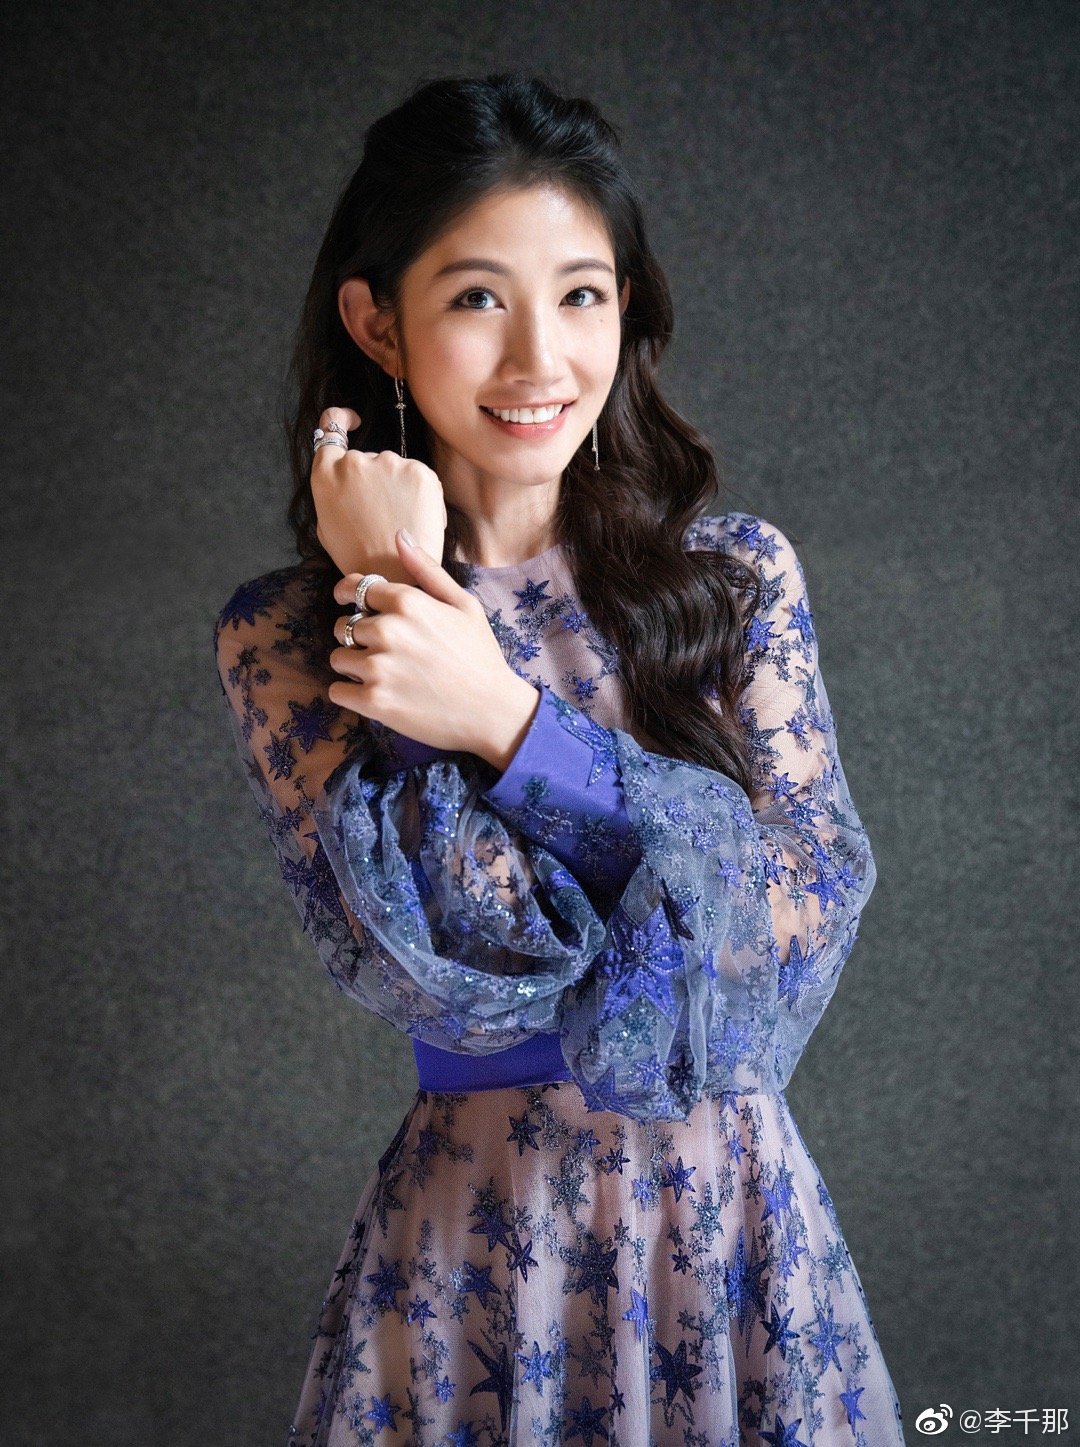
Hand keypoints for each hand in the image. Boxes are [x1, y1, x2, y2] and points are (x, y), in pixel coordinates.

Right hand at [311, 405, 446, 582]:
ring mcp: (389, 463)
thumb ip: (333, 492)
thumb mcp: (327, 524)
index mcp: (326, 473)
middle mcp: (356, 461)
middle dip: (374, 481)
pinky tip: (414, 520)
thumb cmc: (358, 556)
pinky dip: (420, 495)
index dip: (341, 419)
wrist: (393, 575)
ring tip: (397, 523)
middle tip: (379, 516)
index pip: (331, 428)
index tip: (352, 419)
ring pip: (395, 469)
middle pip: (368, 459)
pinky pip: (419, 477)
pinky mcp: (420, 472)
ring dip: (398, 489)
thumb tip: (343, 478)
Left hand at [327, 530, 540, 767]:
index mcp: (407, 602)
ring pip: (338, 659)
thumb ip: (426, 570)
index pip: (355, 589)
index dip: (349, 596)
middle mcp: (387, 630)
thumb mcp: (463, 604)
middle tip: (388, 653)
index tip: (350, 604)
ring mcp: (378, 667)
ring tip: (385, 675)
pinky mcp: (373, 701)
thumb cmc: (480, 655)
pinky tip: (377, 695)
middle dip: (359, 638)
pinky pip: (337, 691)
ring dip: (354, 667)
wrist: (493, 711)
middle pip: (344, 626)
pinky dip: (351, 694)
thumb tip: (399, 535)